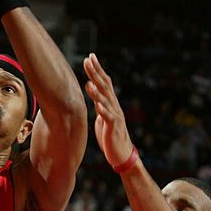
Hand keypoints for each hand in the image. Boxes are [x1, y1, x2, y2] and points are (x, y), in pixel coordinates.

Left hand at [83, 53, 134, 169]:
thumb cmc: (110, 135)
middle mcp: (114, 105)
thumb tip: (92, 93)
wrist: (121, 153)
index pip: (104, 82)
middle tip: (88, 60)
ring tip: (89, 82)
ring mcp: (115, 115)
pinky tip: (97, 105)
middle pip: (105, 86)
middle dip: (96, 73)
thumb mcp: (102, 117)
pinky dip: (103, 110)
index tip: (90, 57)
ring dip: (97, 91)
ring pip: (106, 100)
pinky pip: (108, 117)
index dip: (97, 69)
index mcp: (110, 102)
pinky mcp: (114, 127)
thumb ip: (98, 104)